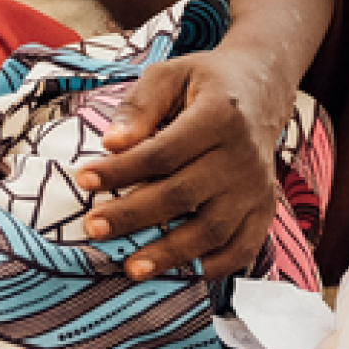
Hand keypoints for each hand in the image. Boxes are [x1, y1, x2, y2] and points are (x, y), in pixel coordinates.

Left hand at [72, 47, 292, 278]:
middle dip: (134, 215)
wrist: (261, 90)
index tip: (83, 179)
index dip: (122, 170)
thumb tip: (112, 143)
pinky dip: (214, 267)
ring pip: (212, 229)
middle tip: (93, 228)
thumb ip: (139, 105)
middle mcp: (243, 157)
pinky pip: (243, 248)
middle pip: (183, 195)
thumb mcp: (170, 75)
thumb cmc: (205, 82)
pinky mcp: (264, 209)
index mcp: (219, 116)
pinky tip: (181, 273)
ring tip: (130, 268)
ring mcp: (257, 188)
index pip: (163, 152)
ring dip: (170, 253)